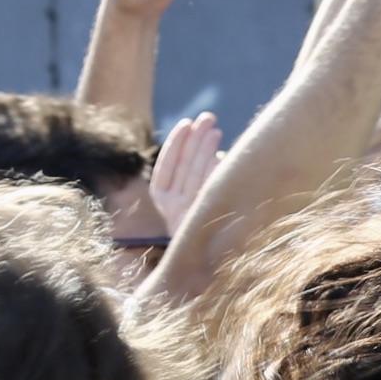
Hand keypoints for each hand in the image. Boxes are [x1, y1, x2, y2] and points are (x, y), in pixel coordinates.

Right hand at [149, 110, 221, 230]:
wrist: (199, 262)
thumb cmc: (192, 223)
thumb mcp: (185, 198)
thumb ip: (191, 174)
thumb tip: (209, 146)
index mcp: (159, 197)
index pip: (166, 164)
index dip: (176, 142)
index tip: (187, 122)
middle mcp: (168, 207)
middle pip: (183, 166)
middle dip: (195, 138)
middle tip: (208, 117)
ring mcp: (185, 215)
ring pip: (196, 176)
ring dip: (206, 150)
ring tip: (216, 130)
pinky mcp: (201, 221)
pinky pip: (208, 192)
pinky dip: (213, 173)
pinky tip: (221, 157)